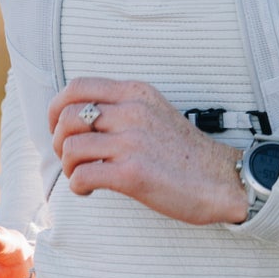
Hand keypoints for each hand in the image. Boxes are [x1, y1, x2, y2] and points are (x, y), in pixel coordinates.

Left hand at [49, 78, 247, 225]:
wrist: (222, 180)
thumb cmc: (185, 153)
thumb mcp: (155, 112)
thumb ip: (123, 107)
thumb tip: (80, 117)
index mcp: (136, 92)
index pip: (78, 86)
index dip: (56, 107)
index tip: (57, 127)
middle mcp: (132, 111)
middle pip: (67, 116)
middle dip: (58, 140)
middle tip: (71, 158)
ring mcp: (131, 141)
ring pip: (70, 147)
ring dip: (68, 167)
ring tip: (83, 176)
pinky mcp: (132, 173)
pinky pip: (82, 176)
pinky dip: (78, 186)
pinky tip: (91, 190)